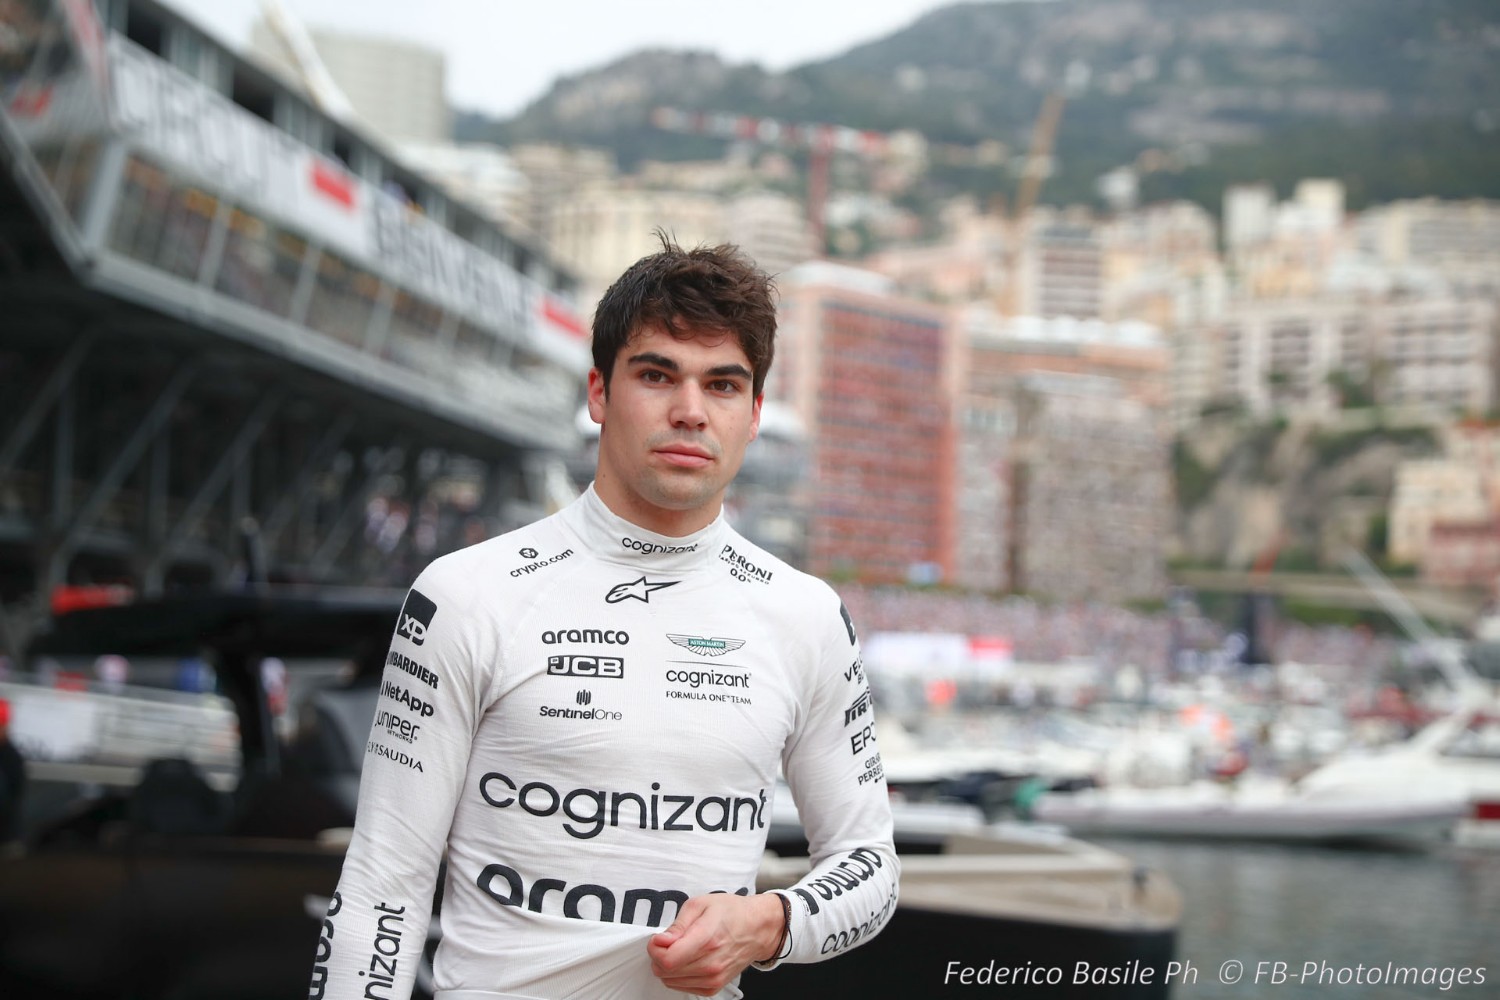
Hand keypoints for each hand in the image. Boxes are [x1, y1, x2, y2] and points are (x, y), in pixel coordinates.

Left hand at [646, 892, 784, 995]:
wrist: (757, 928)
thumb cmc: (732, 913)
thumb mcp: (701, 904)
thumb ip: (677, 924)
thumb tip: (661, 941)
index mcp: (706, 939)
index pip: (668, 959)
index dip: (655, 949)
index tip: (658, 939)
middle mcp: (711, 963)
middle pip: (665, 971)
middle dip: (659, 955)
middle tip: (667, 942)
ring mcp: (713, 978)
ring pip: (670, 981)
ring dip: (668, 966)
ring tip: (679, 949)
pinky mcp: (713, 987)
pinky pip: (681, 987)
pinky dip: (678, 975)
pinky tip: (687, 960)